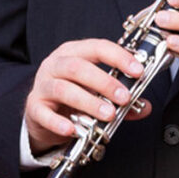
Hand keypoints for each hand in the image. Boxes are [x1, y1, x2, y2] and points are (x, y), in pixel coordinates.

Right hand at [24, 38, 149, 154]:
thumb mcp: (96, 92)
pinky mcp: (34, 107)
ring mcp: (42, 85)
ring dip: (88, 102)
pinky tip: (73, 130)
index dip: (118, 57)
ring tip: (108, 115)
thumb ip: (119, 98)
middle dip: (104, 82)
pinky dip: (59, 122)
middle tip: (124, 97)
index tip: (138, 70)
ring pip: (63, 89)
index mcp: (73, 53)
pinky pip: (44, 114)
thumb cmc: (71, 96)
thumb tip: (144, 106)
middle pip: (78, 67)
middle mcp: (55, 65)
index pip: (96, 47)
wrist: (41, 113)